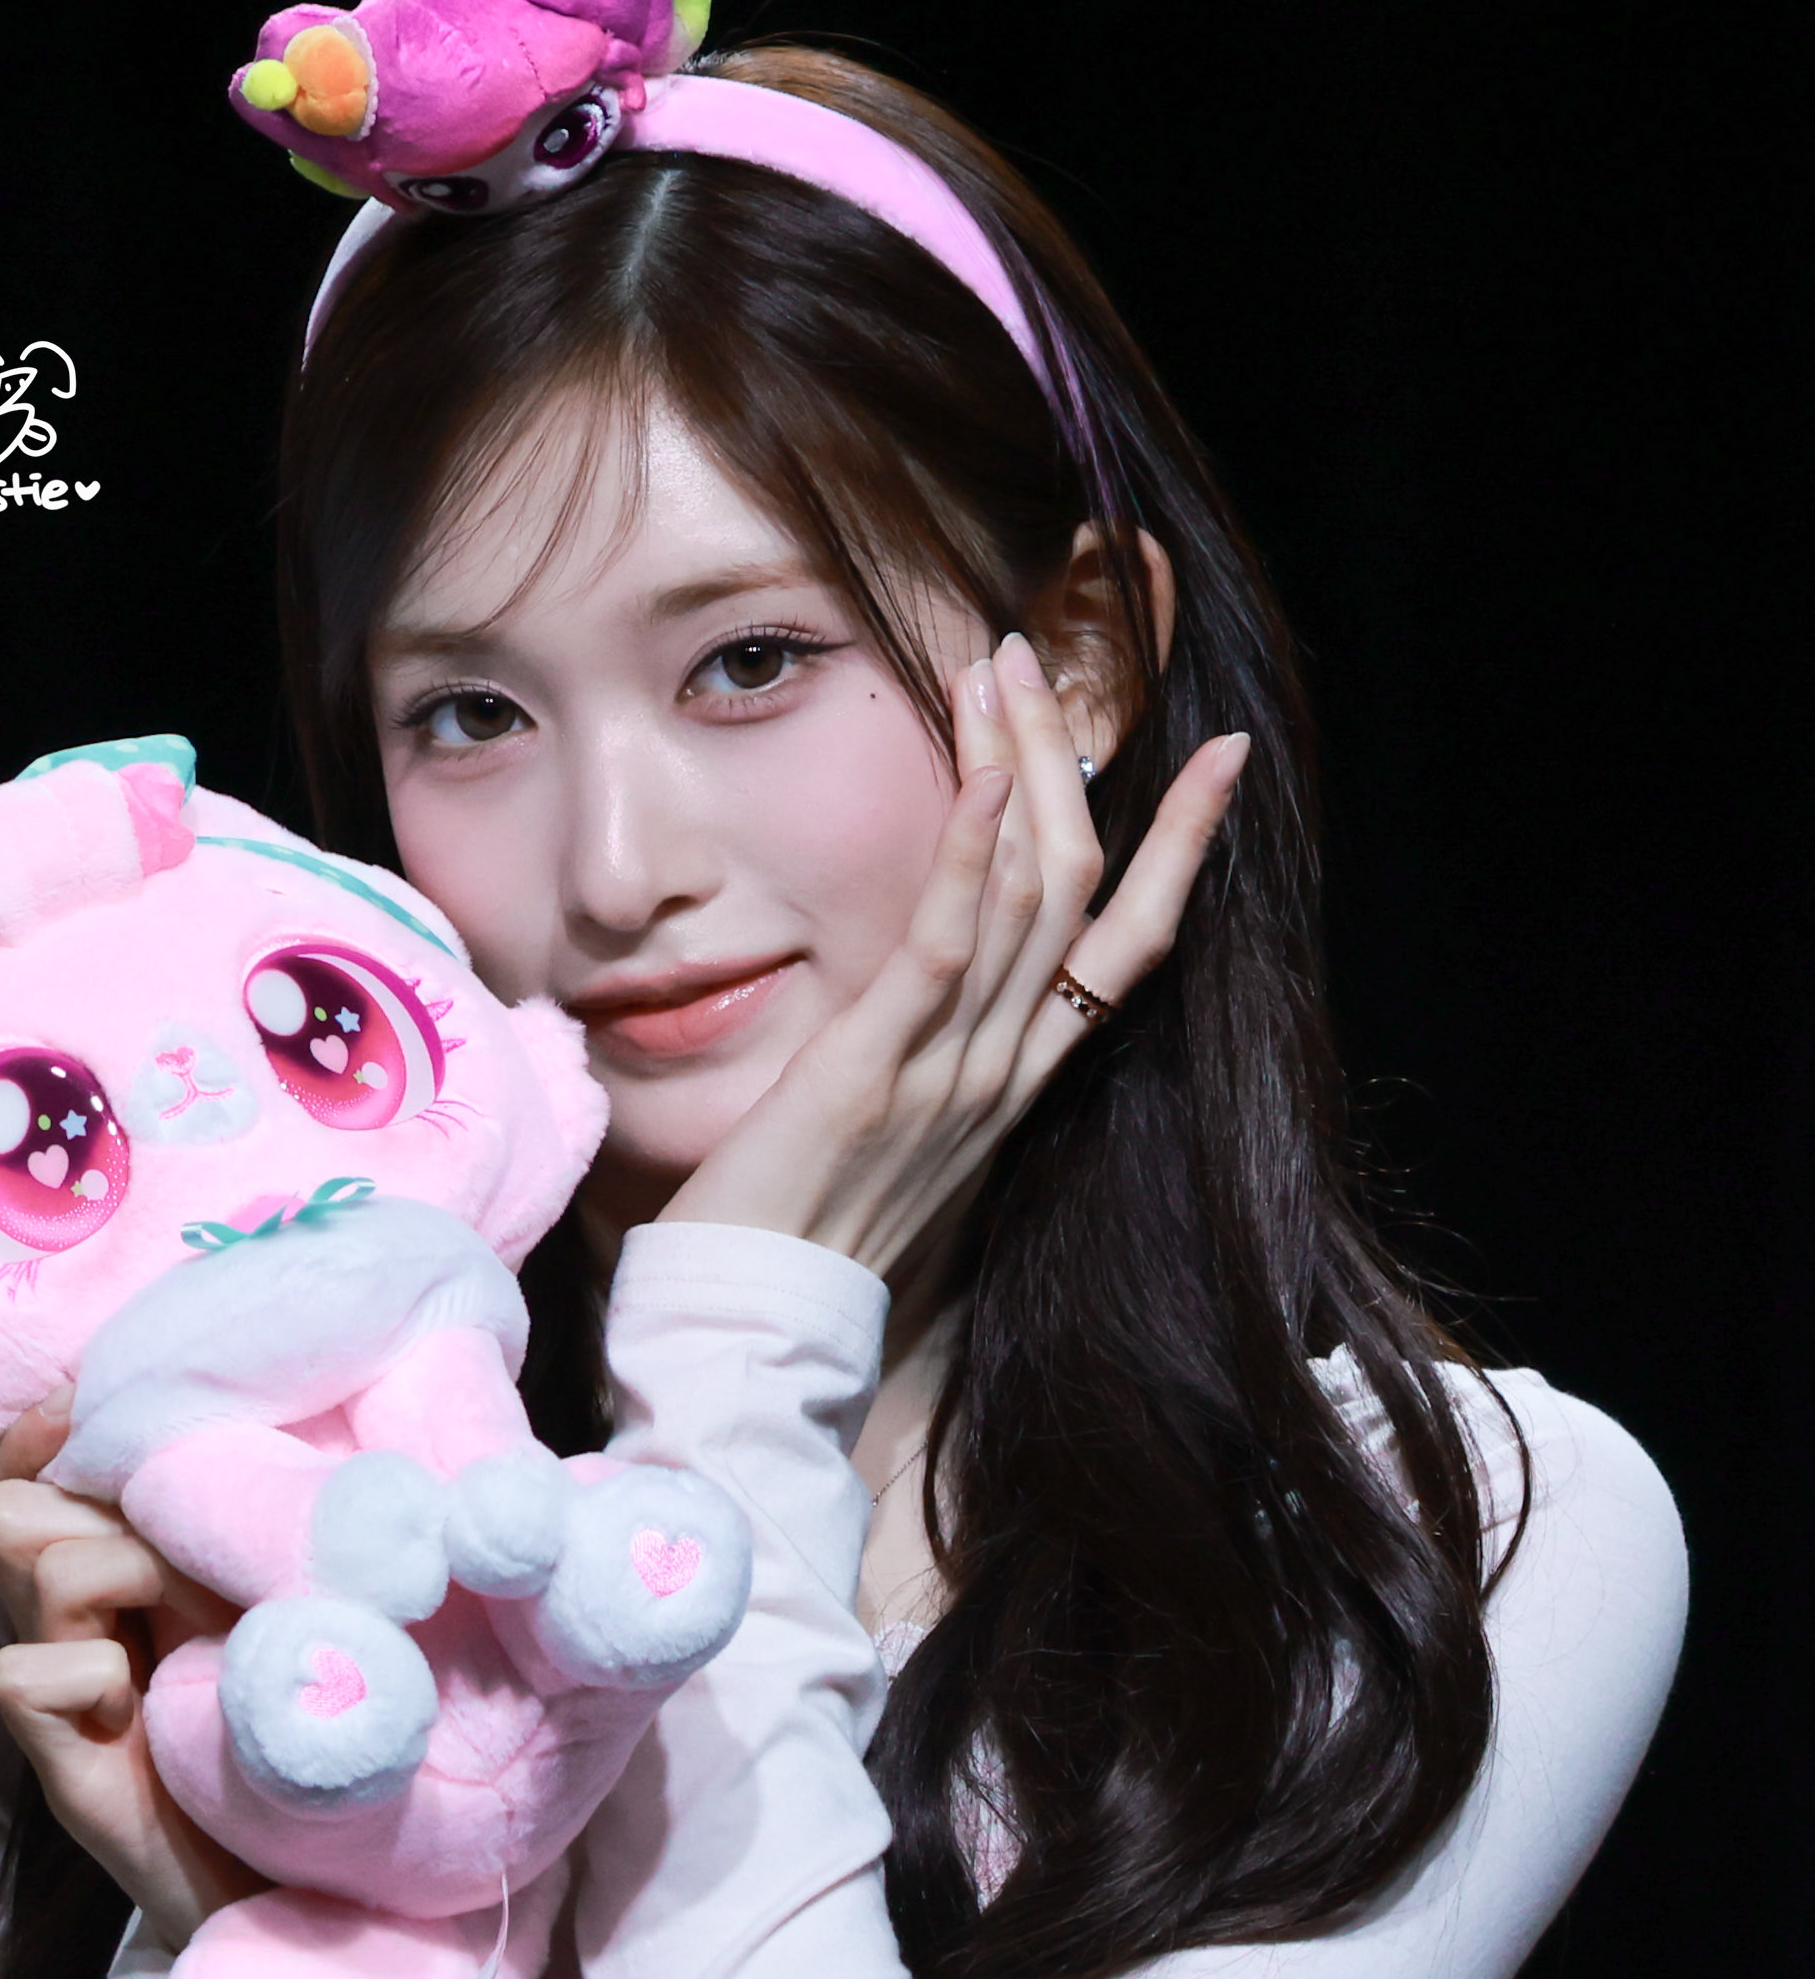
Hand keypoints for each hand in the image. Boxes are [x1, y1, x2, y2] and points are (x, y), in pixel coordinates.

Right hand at [0, 1397, 260, 1950]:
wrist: (326, 1892)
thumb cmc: (305, 1730)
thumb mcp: (272, 1601)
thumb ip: (245, 1526)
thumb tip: (278, 1414)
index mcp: (113, 1581)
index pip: (14, 1475)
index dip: (43, 1426)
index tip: (100, 1390)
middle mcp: (69, 1635)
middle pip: (8, 1504)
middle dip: (101, 1496)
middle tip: (192, 1546)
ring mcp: (63, 1703)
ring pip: (30, 1564)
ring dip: (117, 1564)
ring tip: (196, 1614)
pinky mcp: (70, 1776)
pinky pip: (19, 1679)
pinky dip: (85, 1672)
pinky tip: (142, 1700)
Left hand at [661, 634, 1247, 1279]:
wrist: (754, 1326)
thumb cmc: (806, 1225)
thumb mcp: (897, 1124)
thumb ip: (934, 1047)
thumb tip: (940, 970)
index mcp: (1019, 1081)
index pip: (1133, 945)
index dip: (1186, 847)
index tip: (1224, 754)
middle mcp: (1005, 1070)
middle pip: (1082, 890)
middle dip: (1072, 760)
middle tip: (1041, 653)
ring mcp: (949, 1072)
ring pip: (1029, 901)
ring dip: (1019, 771)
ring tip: (1001, 667)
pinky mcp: (872, 1073)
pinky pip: (942, 951)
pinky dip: (967, 859)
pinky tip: (975, 779)